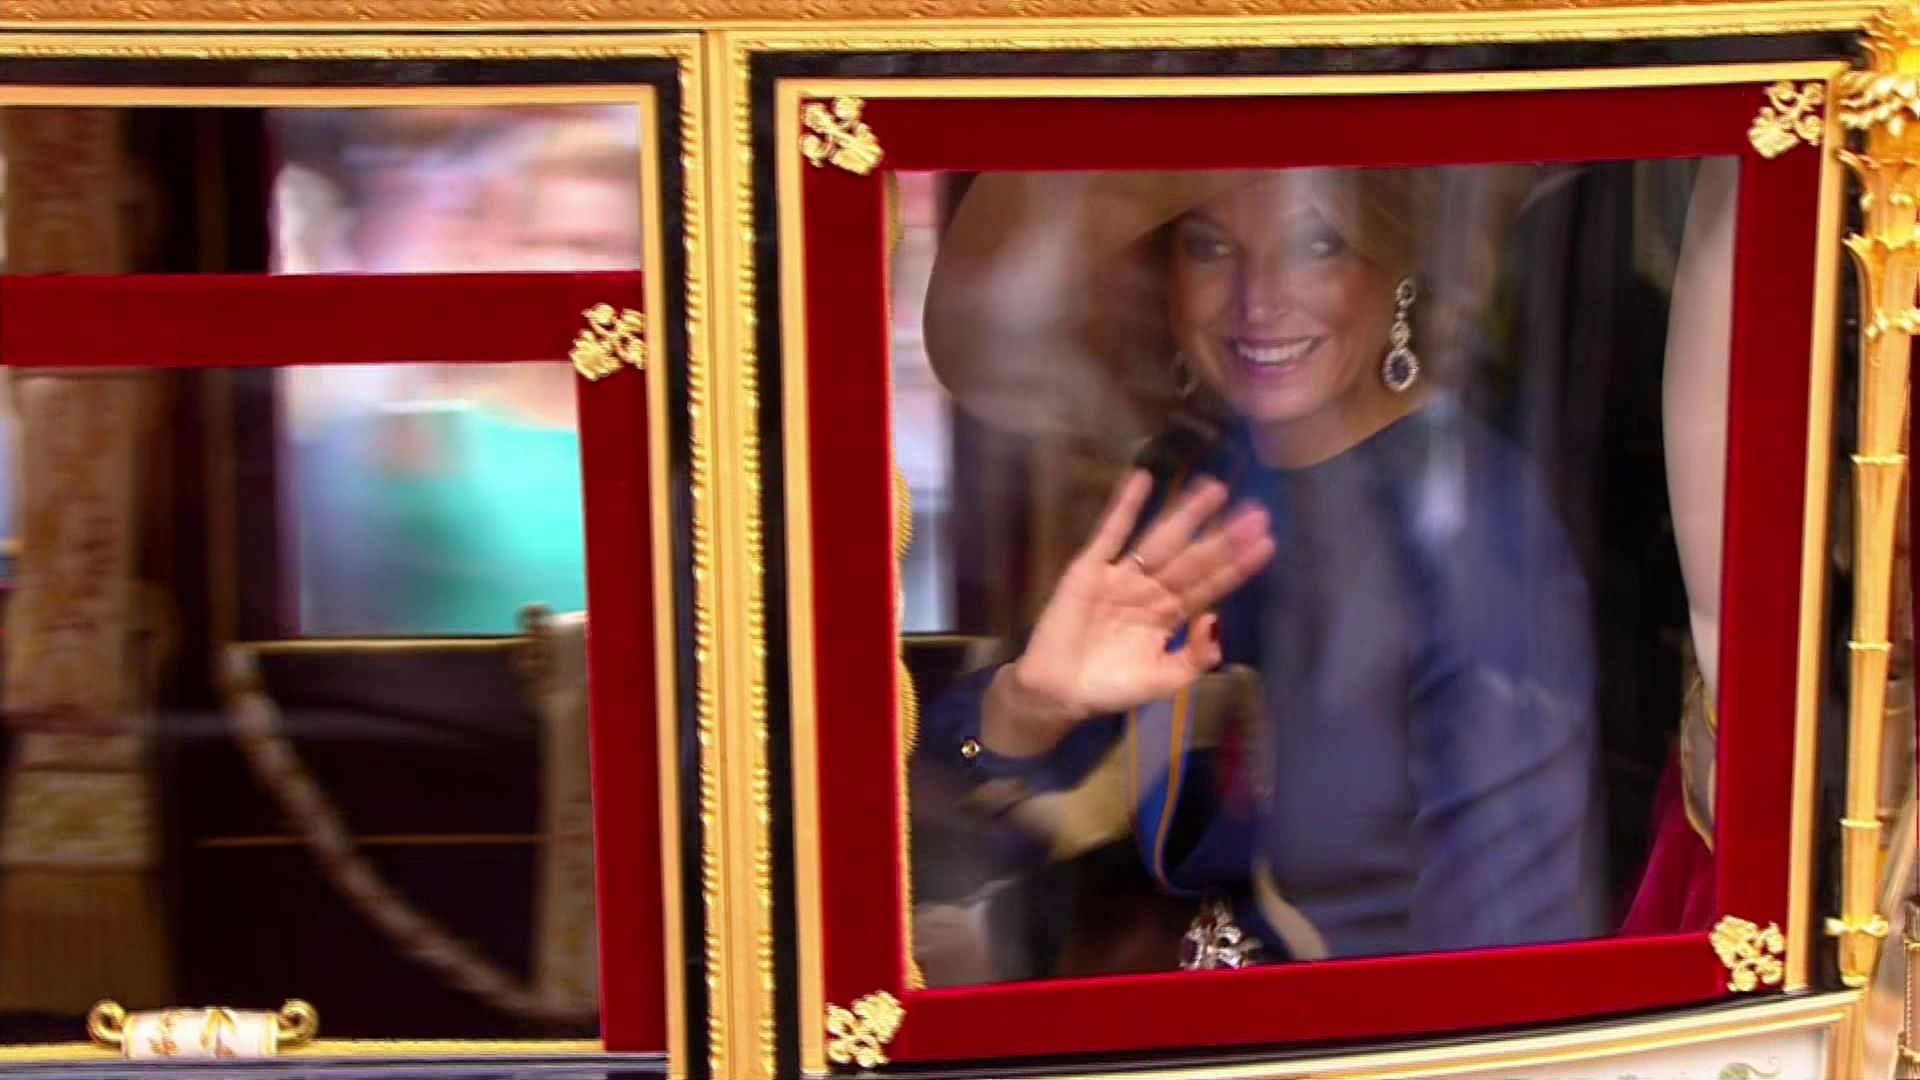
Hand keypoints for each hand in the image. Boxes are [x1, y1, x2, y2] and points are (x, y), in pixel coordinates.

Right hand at [982, 469, 1275, 757]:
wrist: (1058, 693)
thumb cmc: (1111, 687)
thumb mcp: (1164, 680)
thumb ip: (1194, 655)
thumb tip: (1217, 618)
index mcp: (1170, 615)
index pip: (1210, 584)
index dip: (1237, 564)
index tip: (1266, 542)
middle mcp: (1151, 590)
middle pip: (1193, 558)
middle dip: (1222, 537)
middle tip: (1255, 511)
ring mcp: (1121, 576)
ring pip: (1160, 540)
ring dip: (1186, 514)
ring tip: (1215, 489)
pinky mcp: (1090, 569)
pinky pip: (1110, 533)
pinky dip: (1125, 506)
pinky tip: (1144, 479)